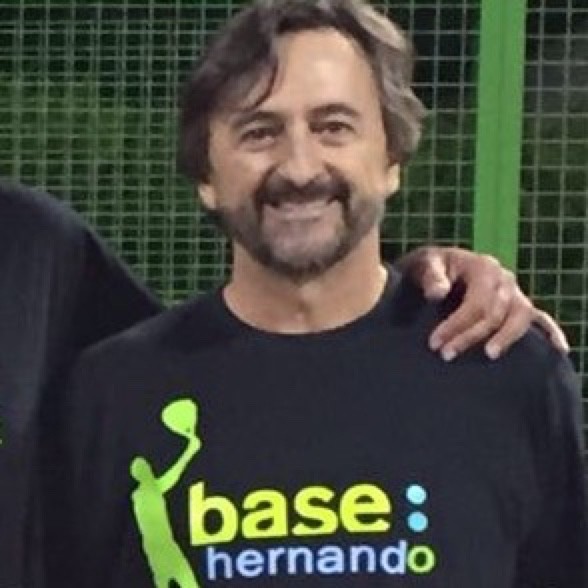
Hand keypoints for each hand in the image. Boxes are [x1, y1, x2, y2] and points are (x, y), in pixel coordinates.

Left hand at [397, 246, 568, 360]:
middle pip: (494, 314)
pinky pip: (540, 319)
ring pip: (519, 318)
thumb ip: (431, 277)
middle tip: (445, 354)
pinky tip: (558, 350)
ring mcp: (515, 293)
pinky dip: (551, 332)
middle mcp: (504, 280)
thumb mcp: (426, 264)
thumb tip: (438, 293)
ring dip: (505, 338)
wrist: (440, 267)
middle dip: (469, 337)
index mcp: (483, 267)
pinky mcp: (519, 305)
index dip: (456, 325)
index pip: (476, 302)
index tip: (435, 343)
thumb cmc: (432, 267)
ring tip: (489, 354)